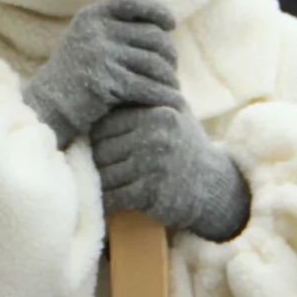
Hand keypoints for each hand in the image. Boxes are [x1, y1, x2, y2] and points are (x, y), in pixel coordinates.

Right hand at [23, 0, 185, 147]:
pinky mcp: (106, 82)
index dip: (157, 9)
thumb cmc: (73, 74)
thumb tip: (159, 21)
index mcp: (91, 16)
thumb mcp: (86, 40)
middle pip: (152, 36)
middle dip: (170, 54)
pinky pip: (148, 87)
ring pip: (154, 63)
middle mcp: (96, 31)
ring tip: (174, 88)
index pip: (132, 1)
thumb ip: (113, 28)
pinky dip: (165, 96)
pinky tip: (174, 103)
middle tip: (173, 69)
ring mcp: (100, 56)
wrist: (48, 106)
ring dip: (170, 78)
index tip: (171, 24)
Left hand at [92, 104, 249, 241]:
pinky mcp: (152, 190)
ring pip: (105, 174)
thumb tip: (97, 92)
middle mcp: (155, 134)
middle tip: (82, 173)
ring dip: (96, 186)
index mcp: (156, 112)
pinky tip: (103, 204)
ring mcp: (154, 163)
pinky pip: (114, 197)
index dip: (93, 140)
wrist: (214, 187)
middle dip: (92, 164)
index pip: (106, 124)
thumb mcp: (172, 116)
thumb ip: (143, 102)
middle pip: (102, 150)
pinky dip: (105, 203)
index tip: (86, 151)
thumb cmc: (184, 148)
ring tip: (90, 189)